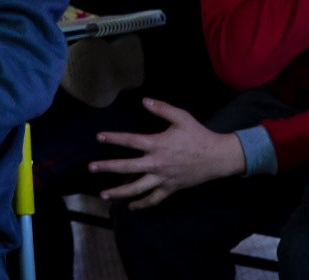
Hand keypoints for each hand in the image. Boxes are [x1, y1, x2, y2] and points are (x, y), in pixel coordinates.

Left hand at [88, 97, 245, 208]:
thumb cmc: (198, 135)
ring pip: (137, 189)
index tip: (98, 137)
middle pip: (127, 167)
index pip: (129, 141)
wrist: (217, 157)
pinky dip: (142, 205)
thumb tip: (144, 100)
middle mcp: (157, 164)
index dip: (113, 138)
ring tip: (103, 194)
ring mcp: (163, 179)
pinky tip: (131, 207)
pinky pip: (153, 200)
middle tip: (91, 168)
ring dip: (119, 192)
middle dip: (107, 167)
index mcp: (157, 144)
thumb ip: (161, 108)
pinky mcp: (170, 189)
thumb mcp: (181, 117)